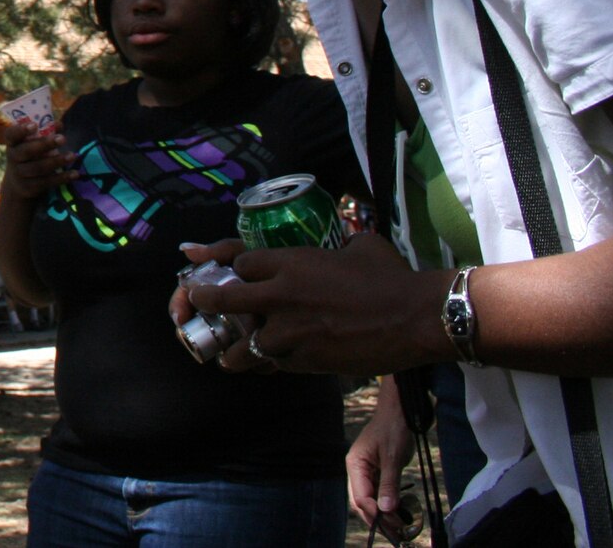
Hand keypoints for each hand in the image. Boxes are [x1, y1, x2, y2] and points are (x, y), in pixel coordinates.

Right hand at [0, 118, 76, 202]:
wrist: (17, 183)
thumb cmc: (28, 155)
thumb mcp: (30, 143)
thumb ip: (44, 133)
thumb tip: (59, 125)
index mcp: (12, 143)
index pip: (11, 134)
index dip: (21, 130)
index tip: (34, 125)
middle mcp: (13, 158)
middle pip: (27, 151)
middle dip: (45, 144)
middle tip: (62, 139)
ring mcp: (19, 174)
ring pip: (38, 168)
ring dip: (56, 161)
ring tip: (72, 155)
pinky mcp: (29, 187)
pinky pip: (46, 182)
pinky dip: (61, 178)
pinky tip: (74, 174)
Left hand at [182, 233, 450, 374]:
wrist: (417, 318)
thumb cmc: (391, 276)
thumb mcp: (357, 245)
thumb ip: (334, 245)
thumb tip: (337, 246)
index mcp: (289, 263)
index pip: (239, 264)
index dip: (234, 269)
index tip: (236, 274)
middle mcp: (280, 297)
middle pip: (221, 300)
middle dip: (202, 302)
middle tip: (194, 305)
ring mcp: (291, 333)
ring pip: (242, 347)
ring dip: (233, 349)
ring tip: (227, 353)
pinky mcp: (307, 362)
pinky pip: (274, 366)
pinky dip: (268, 365)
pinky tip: (268, 365)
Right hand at [347, 377, 418, 542]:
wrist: (399, 410)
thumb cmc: (393, 428)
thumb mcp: (393, 456)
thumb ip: (389, 483)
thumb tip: (387, 509)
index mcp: (355, 464)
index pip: (360, 496)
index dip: (375, 512)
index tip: (393, 524)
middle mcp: (357, 470)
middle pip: (362, 502)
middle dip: (378, 519)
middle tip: (398, 534)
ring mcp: (366, 471)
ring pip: (370, 500)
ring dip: (383, 515)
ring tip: (400, 530)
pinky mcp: (377, 472)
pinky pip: (379, 493)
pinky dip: (388, 505)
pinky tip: (399, 514)